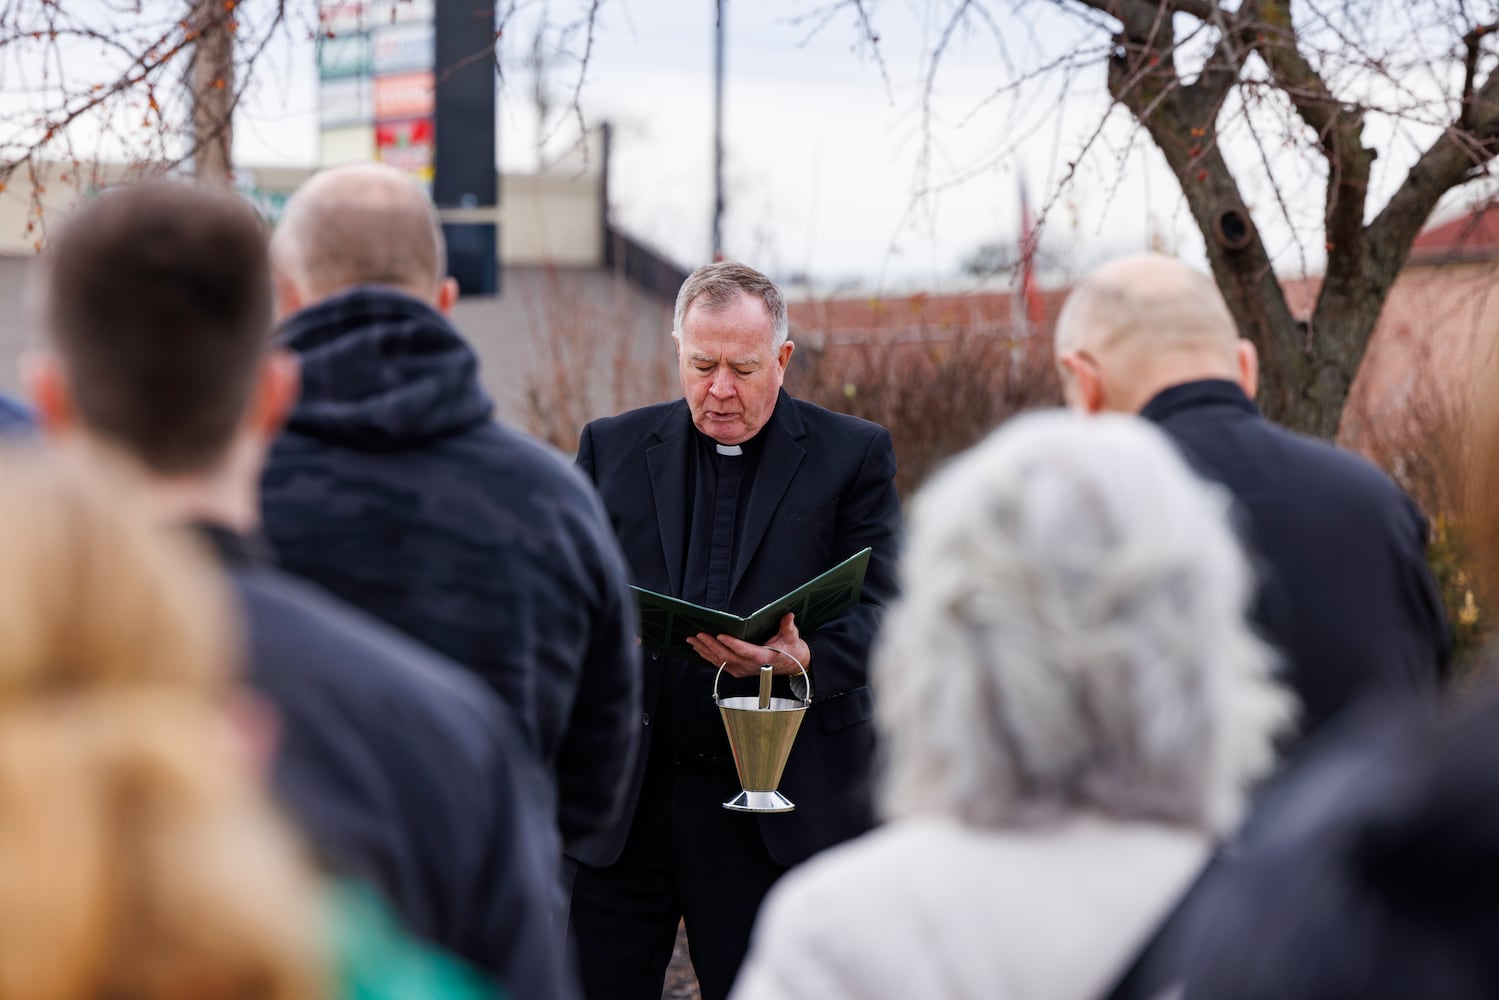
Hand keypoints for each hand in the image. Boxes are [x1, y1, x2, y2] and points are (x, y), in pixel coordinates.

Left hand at [686, 613, 810, 678]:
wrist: (792, 665)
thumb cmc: (790, 650)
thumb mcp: (792, 637)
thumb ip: (789, 627)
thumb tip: (789, 616)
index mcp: (763, 658)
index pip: (745, 651)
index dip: (732, 644)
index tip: (720, 635)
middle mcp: (750, 666)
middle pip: (727, 657)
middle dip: (711, 645)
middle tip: (698, 634)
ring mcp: (742, 670)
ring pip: (720, 661)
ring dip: (705, 650)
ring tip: (692, 639)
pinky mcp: (737, 670)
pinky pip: (719, 664)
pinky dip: (707, 656)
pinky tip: (698, 648)